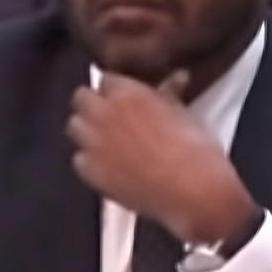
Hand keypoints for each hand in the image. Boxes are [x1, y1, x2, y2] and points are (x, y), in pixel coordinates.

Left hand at [69, 77, 255, 248]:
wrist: (194, 192)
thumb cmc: (197, 151)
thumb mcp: (188, 115)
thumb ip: (171, 95)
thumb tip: (175, 80)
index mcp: (128, 94)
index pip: (108, 78)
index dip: (118, 88)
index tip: (127, 95)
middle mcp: (103, 114)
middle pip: (81, 98)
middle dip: (94, 103)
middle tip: (113, 114)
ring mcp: (93, 144)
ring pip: (75, 126)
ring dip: (88, 128)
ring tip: (108, 138)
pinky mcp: (90, 172)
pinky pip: (79, 159)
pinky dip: (90, 159)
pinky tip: (110, 164)